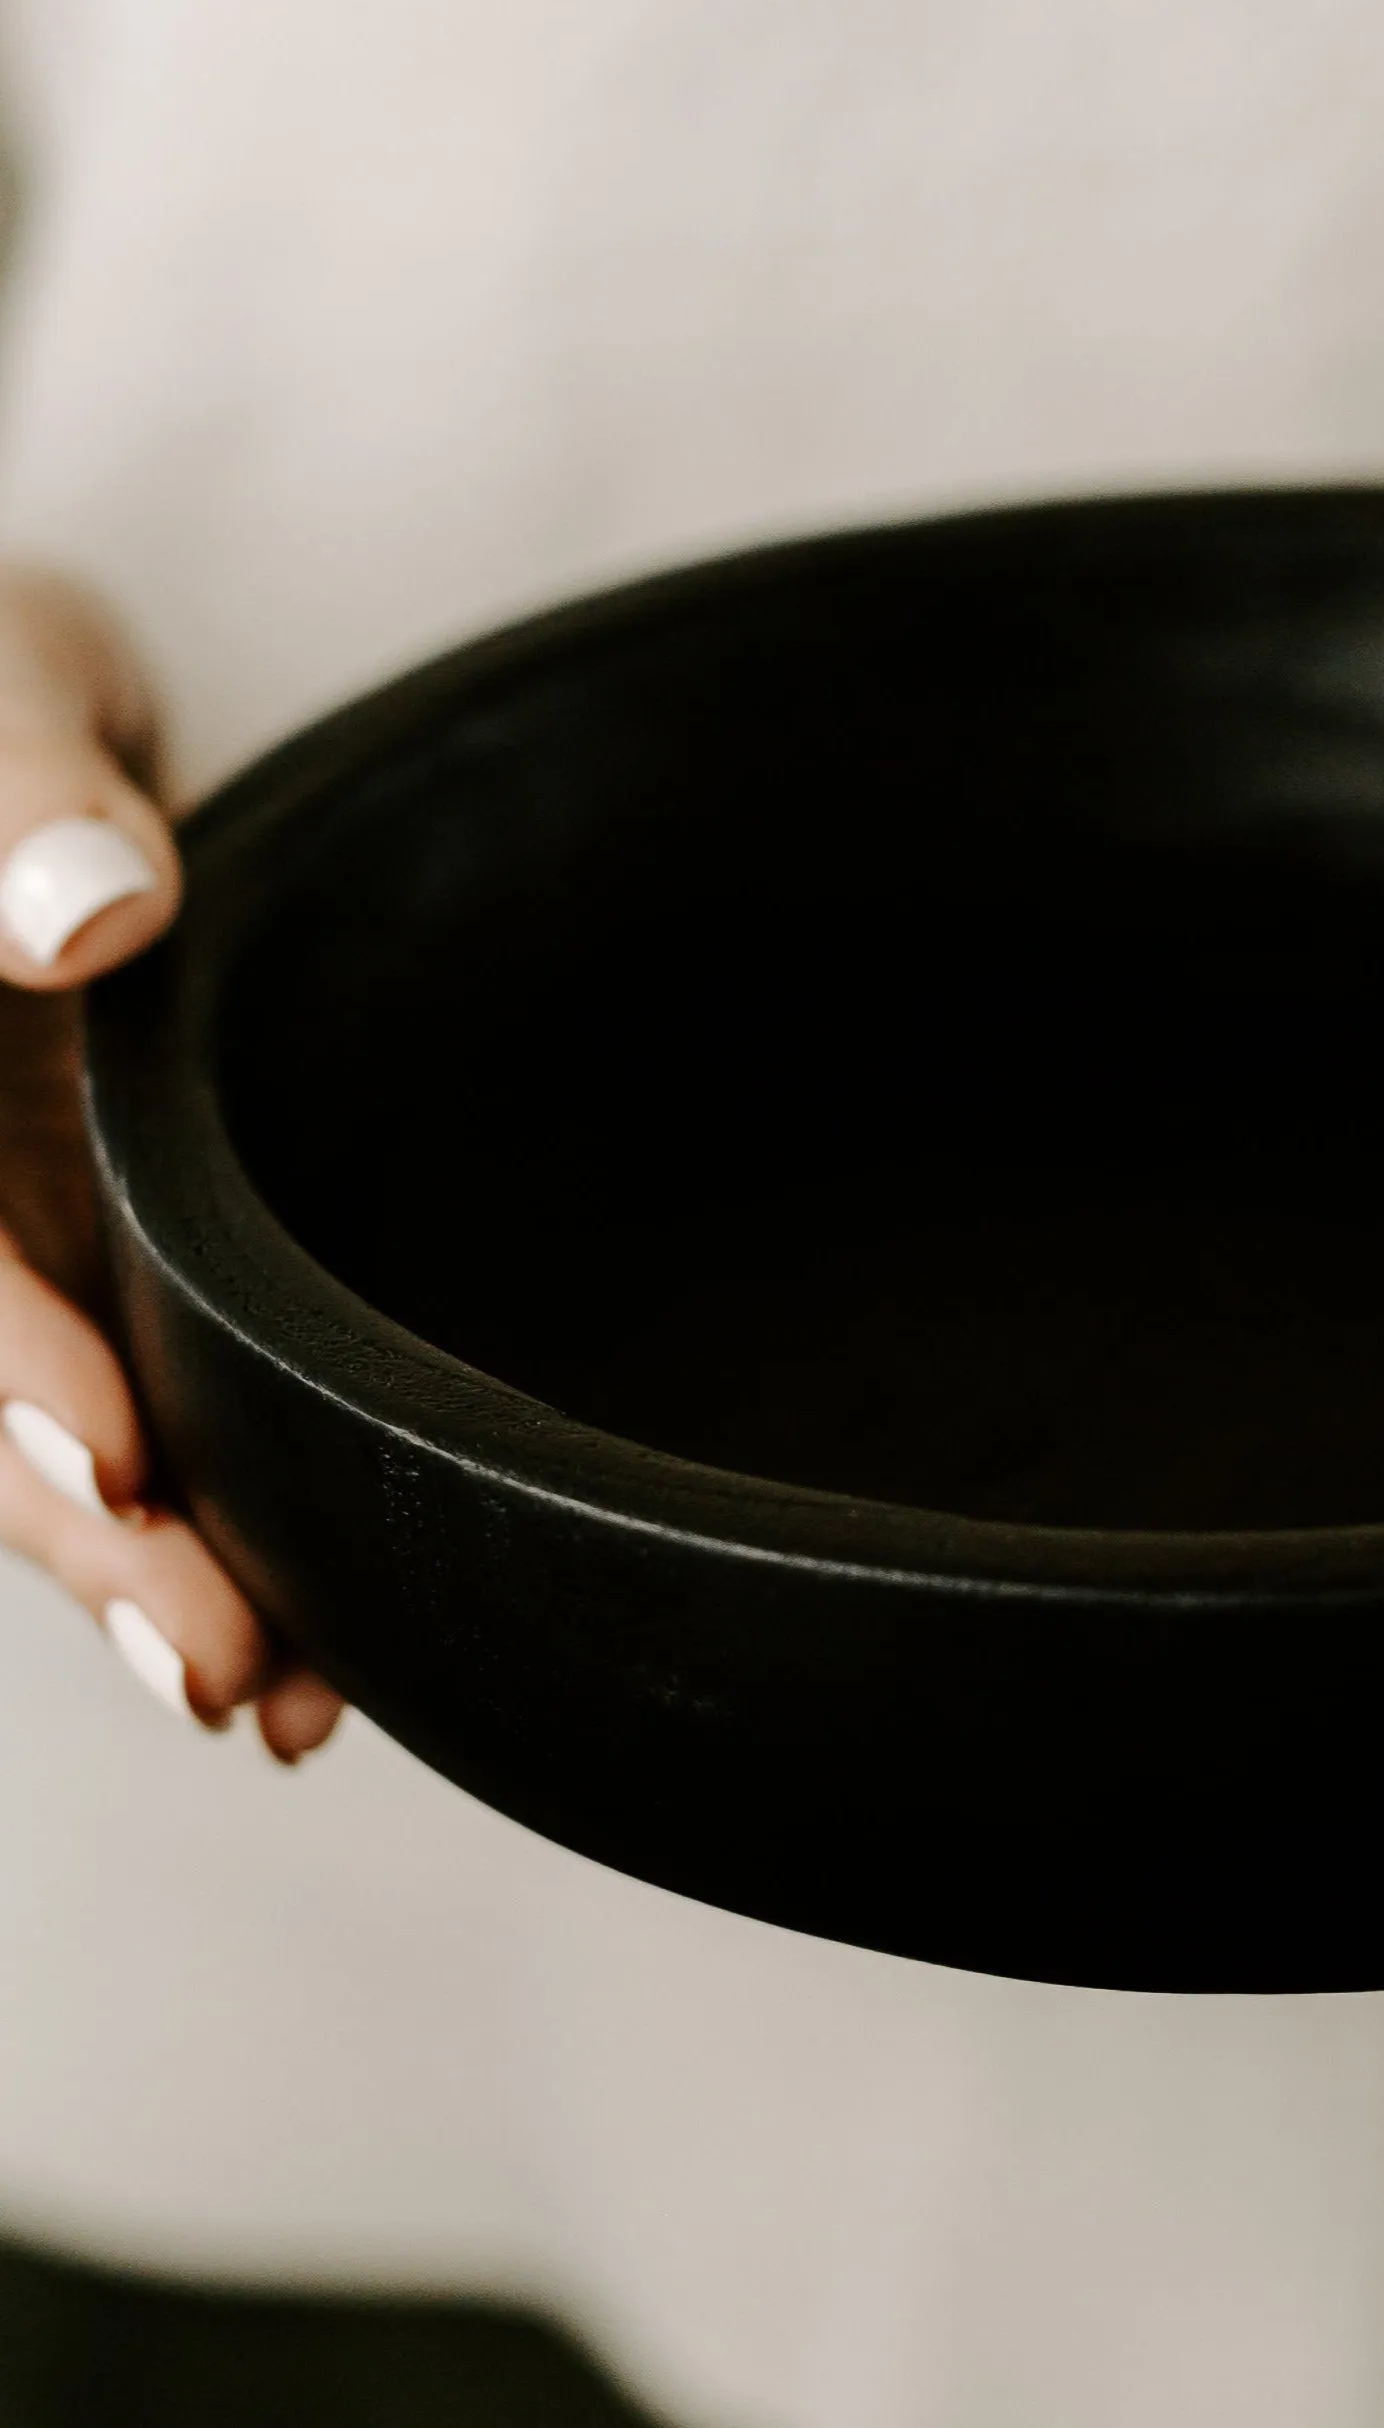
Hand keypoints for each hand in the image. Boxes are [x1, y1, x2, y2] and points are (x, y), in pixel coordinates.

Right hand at [0, 569, 341, 1759]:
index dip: (5, 1371)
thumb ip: (11, 801)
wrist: (23, 724)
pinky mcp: (82, 1273)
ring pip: (46, 1442)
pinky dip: (201, 1518)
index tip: (121, 1461)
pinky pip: (126, 1409)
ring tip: (288, 1703)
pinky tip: (309, 1640)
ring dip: (152, 1573)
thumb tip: (83, 918)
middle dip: (90, 1541)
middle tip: (228, 1676)